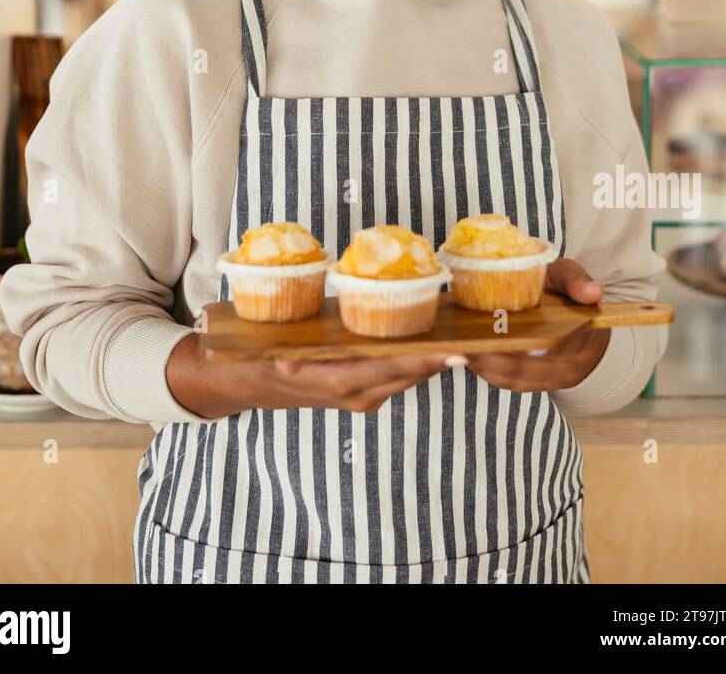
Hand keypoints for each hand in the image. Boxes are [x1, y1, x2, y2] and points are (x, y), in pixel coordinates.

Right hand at [167, 332, 456, 418]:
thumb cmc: (259, 357)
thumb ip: (285, 355)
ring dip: (434, 355)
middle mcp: (357, 393)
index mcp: (338, 383)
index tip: (458, 350)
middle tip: (479, 334)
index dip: (426, 361)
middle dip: (443, 356)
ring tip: (467, 330)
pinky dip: (417, 357)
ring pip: (408, 373)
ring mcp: (362, 394)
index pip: (392, 370)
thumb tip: (292, 352)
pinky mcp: (363, 387)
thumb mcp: (271, 352)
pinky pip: (398, 373)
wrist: (246, 383)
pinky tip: (433, 335)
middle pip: (412, 372)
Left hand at [450, 258, 610, 392]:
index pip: (541, 349)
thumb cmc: (569, 292)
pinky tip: (469, 357)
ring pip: (512, 380)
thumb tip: (594, 291)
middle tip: (458, 346)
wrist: (583, 318)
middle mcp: (566, 368)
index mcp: (577, 342)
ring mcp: (551, 379)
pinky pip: (510, 382)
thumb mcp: (571, 277)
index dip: (510, 348)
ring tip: (456, 352)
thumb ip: (577, 282)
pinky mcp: (537, 381)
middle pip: (520, 371)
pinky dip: (488, 372)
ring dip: (483, 369)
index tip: (482, 339)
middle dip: (487, 361)